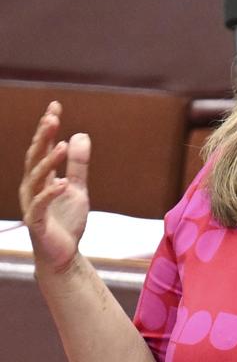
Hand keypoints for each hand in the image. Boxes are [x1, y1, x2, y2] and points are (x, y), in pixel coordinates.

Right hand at [19, 102, 90, 272]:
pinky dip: (50, 192)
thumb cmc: (66, 221)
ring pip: (36, 178)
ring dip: (49, 161)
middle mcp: (31, 187)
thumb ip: (79, 165)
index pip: (43, 147)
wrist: (63, 255)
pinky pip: (40, 204)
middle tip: (52, 117)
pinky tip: (62, 182)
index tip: (55, 106)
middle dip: (43, 136)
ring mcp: (31, 204)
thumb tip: (80, 134)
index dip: (47, 127)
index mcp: (41, 177)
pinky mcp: (35, 222)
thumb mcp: (77, 189)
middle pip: (35, 157)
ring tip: (63, 146)